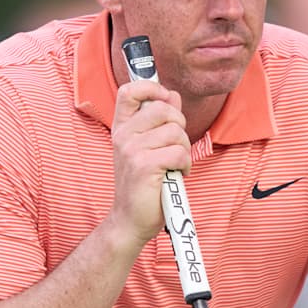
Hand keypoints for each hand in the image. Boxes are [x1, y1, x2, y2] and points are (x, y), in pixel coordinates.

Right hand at [109, 78, 190, 244]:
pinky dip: (185, 165)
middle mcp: (124, 135)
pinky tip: (177, 174)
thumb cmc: (142, 185)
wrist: (130, 220)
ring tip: (176, 164)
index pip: (130, 90)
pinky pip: (178, 153)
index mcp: (122, 128)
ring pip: (175, 132)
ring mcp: (132, 150)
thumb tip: (173, 95)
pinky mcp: (144, 166)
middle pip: (164, 109)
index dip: (152, 87)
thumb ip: (160, 121)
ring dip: (184, 149)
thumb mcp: (148, 148)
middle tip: (177, 147)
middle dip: (180, 127)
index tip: (165, 99)